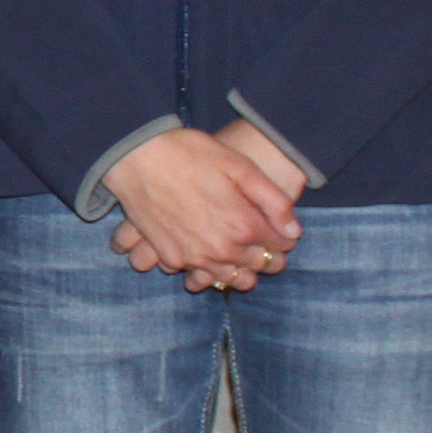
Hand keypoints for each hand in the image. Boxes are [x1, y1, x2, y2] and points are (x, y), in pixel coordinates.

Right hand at [102, 127, 301, 290]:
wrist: (138, 156)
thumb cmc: (191, 154)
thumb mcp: (241, 167)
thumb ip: (273, 201)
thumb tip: (293, 232)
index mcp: (243, 226)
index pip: (279, 247)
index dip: (285, 238)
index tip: (281, 231)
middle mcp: (221, 249)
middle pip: (257, 267)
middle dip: (267, 257)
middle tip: (264, 243)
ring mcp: (194, 257)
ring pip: (229, 279)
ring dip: (239, 269)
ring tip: (238, 252)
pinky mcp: (171, 257)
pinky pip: (197, 275)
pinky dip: (207, 268)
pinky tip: (206, 250)